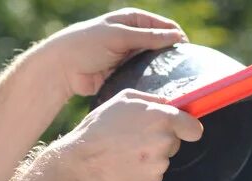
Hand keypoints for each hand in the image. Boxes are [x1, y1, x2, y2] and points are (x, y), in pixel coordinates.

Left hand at [41, 9, 187, 97]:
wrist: (63, 68)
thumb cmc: (87, 44)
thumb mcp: (119, 36)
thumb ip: (148, 37)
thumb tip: (177, 36)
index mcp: (133, 20)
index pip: (164, 26)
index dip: (177, 37)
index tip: (187, 53)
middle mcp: (133, 36)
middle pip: (161, 45)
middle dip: (171, 56)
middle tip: (184, 72)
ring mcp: (129, 56)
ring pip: (153, 63)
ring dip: (161, 71)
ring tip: (175, 82)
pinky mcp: (124, 73)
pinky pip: (143, 76)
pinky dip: (150, 81)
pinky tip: (159, 89)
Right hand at [57, 89, 203, 180]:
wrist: (82, 165)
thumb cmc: (99, 129)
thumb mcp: (122, 100)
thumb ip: (151, 100)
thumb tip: (168, 104)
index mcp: (161, 119)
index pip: (194, 128)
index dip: (187, 128)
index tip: (182, 130)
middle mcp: (164, 143)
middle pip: (174, 144)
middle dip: (160, 141)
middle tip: (134, 139)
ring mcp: (158, 166)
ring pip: (161, 161)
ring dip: (149, 158)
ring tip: (124, 153)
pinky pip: (152, 177)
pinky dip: (141, 173)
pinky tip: (123, 167)